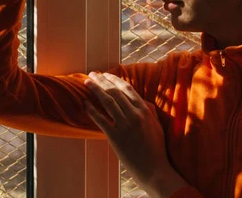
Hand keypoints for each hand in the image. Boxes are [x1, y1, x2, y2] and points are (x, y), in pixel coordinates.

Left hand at [84, 72, 188, 197]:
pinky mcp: (115, 137)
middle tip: (92, 73)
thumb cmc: (156, 148)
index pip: (127, 88)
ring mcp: (124, 125)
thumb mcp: (157, 124)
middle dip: (102, 80)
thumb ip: (149, 110)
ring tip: (86, 82)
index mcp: (144, 110)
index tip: (106, 74)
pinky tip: (84, 103)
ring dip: (95, 89)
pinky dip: (91, 110)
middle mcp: (134, 114)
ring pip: (107, 101)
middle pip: (115, 92)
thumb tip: (141, 99)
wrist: (154, 169)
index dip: (115, 79)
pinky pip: (101, 119)